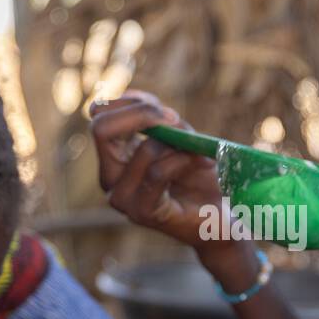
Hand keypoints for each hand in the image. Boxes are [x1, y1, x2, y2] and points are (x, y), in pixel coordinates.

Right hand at [89, 90, 230, 258]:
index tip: (165, 111)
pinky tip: (201, 165)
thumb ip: (159, 119)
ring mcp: (122, 197)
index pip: (99, 114)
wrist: (220, 216)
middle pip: (101, 128)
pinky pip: (158, 172)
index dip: (131, 102)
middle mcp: (109, 177)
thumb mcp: (179, 137)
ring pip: (144, 149)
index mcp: (113, 155)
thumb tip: (147, 104)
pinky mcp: (141, 212)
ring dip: (179, 145)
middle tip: (176, 120)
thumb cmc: (199, 176)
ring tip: (199, 155)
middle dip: (143, 114)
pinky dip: (183, 161)